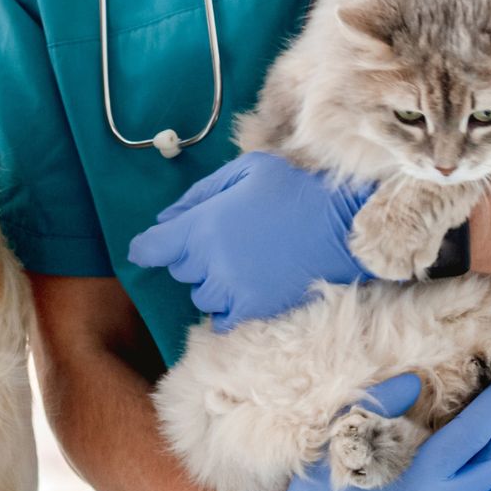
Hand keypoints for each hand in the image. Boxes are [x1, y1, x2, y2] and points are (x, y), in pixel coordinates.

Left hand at [128, 152, 372, 329]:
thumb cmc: (294, 189)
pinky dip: (228, 307)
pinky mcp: (253, 309)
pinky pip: (222, 319)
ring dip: (213, 282)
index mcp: (202, 225)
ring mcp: (231, 289)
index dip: (146, 248)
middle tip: (226, 240)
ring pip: (201, 295)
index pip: (151, 248)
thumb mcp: (244, 171)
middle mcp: (210, 262)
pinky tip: (247, 288)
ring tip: (243, 262)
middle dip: (193, 257)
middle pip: (180, 270)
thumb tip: (165, 219)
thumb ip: (199, 194)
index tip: (149, 249)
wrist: (343, 224)